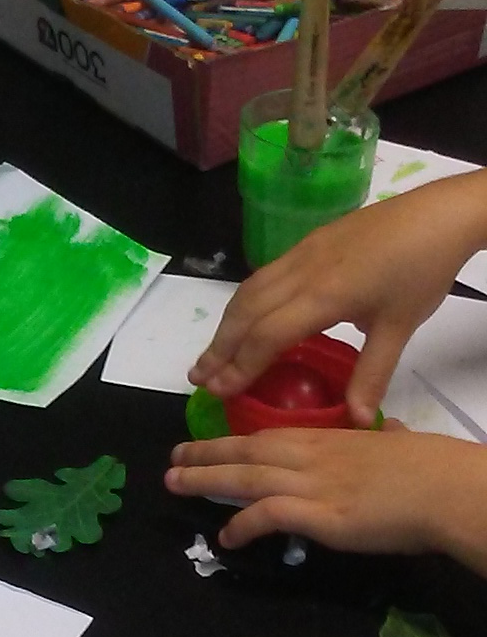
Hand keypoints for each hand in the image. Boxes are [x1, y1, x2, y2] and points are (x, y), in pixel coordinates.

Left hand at [165, 425, 486, 565]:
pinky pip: (268, 516)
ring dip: (206, 480)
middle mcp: (312, 456)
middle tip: (172, 459)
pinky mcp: (320, 515)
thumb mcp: (398, 442)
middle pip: (246, 451)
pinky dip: (241, 525)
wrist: (444, 488)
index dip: (232, 439)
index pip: (268, 435)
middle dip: (205, 454)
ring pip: (246, 477)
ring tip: (175, 484)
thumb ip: (384, 438)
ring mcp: (313, 484)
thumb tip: (392, 430)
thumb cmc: (429, 467)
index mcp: (328, 438)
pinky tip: (226, 537)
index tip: (206, 441)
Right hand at [189, 171, 486, 420]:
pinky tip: (248, 317)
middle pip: (246, 311)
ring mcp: (302, 252)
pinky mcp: (309, 241)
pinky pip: (265, 275)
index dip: (239, 366)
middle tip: (197, 377)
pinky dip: (246, 302)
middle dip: (219, 347)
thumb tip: (354, 421)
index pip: (266, 335)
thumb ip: (372, 374)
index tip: (217, 391)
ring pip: (251, 290)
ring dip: (227, 323)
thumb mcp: (400, 328)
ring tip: (212, 353)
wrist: (437, 215)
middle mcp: (302, 271)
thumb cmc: (421, 271)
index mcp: (323, 296)